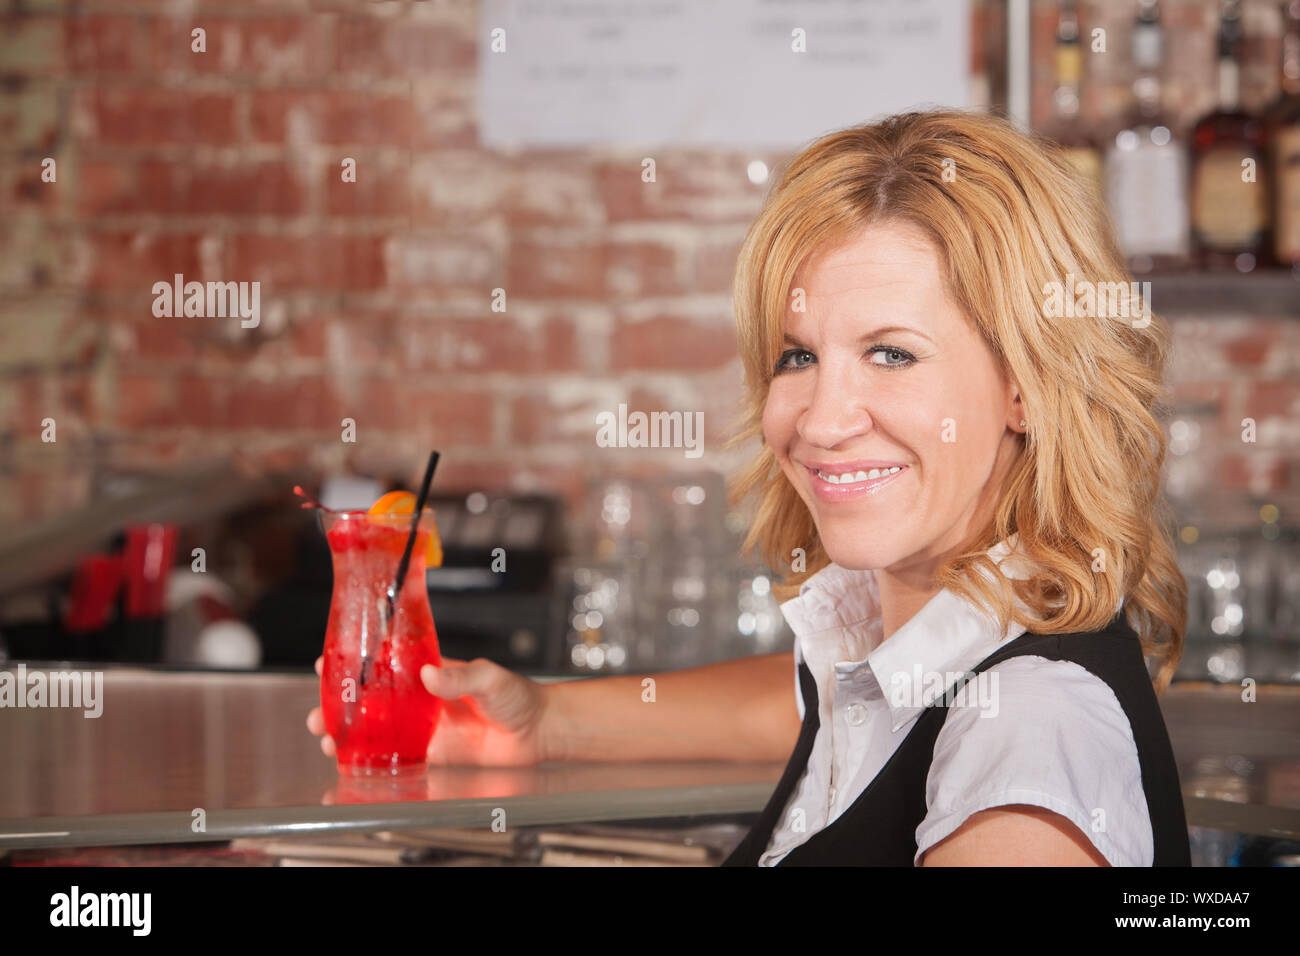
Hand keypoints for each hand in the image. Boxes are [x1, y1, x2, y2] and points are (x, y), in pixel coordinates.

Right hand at [305, 654, 553, 766]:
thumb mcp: (490, 677)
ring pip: (377, 730)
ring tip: (328, 738)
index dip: (355, 662)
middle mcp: (421, 700)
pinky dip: (374, 761)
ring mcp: (424, 727)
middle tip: (319, 712)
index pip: (385, 664)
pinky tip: (353, 763)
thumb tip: (431, 676)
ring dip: (350, 734)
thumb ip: (461, 677)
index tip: (328, 662)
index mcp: (430, 673)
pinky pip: (397, 758)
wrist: (538, 730)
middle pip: (371, 700)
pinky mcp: (433, 753)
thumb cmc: (518, 695)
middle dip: (341, 705)